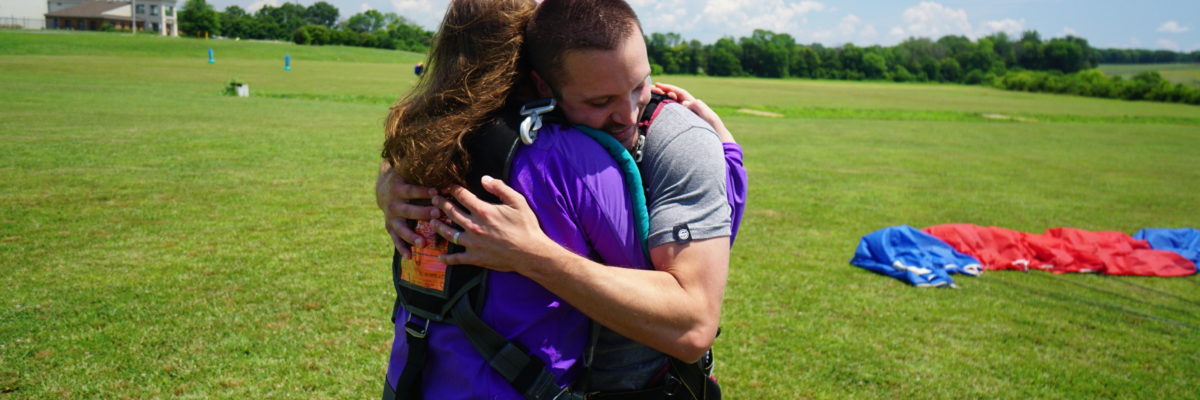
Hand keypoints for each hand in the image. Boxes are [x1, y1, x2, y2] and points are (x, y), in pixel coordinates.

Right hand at [377, 162, 439, 257]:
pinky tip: (409, 256)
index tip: (436, 192)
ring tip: (422, 243)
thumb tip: (446, 174)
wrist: (384, 190)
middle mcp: (393, 204)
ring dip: (411, 236)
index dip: (422, 191)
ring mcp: (391, 218)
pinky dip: (402, 248)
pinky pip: (395, 240)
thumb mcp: (410, 174)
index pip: (411, 190)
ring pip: (400, 228)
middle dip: (422, 213)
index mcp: (398, 189)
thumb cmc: (406, 180)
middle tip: (436, 214)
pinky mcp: (390, 228)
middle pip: (407, 210)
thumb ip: (425, 176)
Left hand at [427, 175, 558, 272]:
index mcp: (483, 211)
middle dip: (441, 204)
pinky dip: (446, 258)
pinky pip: (456, 258)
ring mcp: (472, 243)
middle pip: (451, 212)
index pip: (462, 196)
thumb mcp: (517, 201)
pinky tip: (440, 257)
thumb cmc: (526, 227)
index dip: (453, 189)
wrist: (530, 253)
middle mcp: (474, 226)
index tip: (449, 187)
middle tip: (434, 199)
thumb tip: (484, 178)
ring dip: (438, 226)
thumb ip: (500, 188)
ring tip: (431, 221)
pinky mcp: (475, 258)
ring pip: (449, 233)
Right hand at [651, 82, 734, 142]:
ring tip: (649, 101)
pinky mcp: (680, 129)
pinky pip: (669, 119)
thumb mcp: (710, 118)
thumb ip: (700, 108)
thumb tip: (686, 103)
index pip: (680, 94)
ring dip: (660, 103)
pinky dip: (661, 115)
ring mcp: (684, 120)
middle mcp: (688, 111)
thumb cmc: (716, 131)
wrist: (718, 145)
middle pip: (673, 99)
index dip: (670, 88)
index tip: (659, 85)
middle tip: (650, 91)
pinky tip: (654, 116)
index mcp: (694, 106)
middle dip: (662, 93)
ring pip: (670, 108)